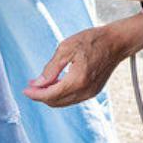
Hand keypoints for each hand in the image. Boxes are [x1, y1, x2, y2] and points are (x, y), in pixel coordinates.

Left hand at [24, 14, 142, 106]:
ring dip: (51, 95)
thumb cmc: (93, 40)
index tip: (25, 90)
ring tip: (41, 83)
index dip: (36, 94)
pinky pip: (73, 98)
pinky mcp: (94, 91)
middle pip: (56, 102)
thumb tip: (38, 83)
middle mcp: (85, 90)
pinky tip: (56, 83)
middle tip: (32, 85)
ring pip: (64, 102)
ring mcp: (91, 93)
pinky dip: (62, 94)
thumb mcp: (67, 48)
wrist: (116, 42)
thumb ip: (51, 68)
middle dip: (41, 95)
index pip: (50, 94)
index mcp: (78, 80)